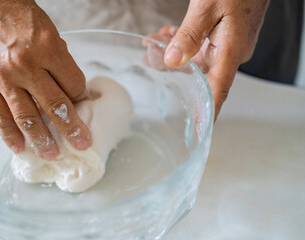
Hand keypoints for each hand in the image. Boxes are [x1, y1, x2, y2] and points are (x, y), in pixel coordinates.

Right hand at [0, 0, 90, 159]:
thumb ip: (61, 63)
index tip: (81, 105)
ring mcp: (5, 78)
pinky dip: (10, 135)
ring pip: (28, 117)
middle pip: (55, 105)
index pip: (73, 84)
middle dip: (71, 128)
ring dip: (42, 139)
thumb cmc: (20, 18)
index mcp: (48, 49)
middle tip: (81, 144)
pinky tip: (20, 148)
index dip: (80, 97)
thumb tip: (72, 91)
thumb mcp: (50, 34)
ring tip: (52, 153)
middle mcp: (27, 66)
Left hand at [155, 0, 268, 119]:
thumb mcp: (207, 7)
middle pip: (198, 72)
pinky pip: (201, 45)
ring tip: (153, 41)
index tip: (198, 129)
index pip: (218, 91)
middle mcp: (232, 53)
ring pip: (196, 57)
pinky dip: (183, 41)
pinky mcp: (225, 36)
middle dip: (171, 67)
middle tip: (148, 57)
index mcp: (232, 51)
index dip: (208, 112)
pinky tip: (168, 34)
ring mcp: (229, 45)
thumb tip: (172, 60)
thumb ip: (189, 35)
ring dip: (174, 50)